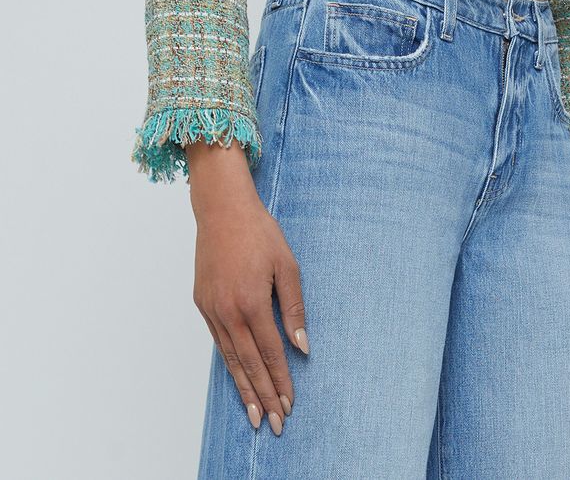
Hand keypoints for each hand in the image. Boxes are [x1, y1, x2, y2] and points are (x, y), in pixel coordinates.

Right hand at [186, 141, 309, 436]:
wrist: (222, 209)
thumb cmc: (259, 233)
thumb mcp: (287, 265)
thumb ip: (294, 308)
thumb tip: (302, 346)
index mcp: (252, 302)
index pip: (270, 352)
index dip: (281, 380)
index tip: (290, 404)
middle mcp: (228, 311)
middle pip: (248, 364)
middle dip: (264, 396)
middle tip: (275, 424)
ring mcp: (212, 309)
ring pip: (230, 359)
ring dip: (244, 389)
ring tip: (255, 416)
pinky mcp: (202, 304)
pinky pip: (218, 342)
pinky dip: (229, 365)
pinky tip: (238, 379)